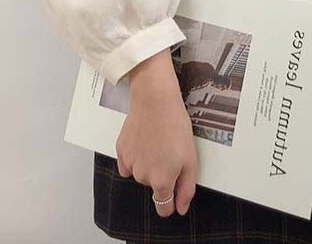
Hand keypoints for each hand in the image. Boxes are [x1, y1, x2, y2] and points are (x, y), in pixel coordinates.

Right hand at [116, 49, 197, 216]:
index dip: (171, 202)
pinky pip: (128, 164)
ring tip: (158, 142)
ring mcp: (129, 164)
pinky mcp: (120, 151)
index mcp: (162, 181)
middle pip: (154, 186)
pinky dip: (136, 157)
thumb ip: (186, 188)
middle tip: (171, 151)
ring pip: (141, 174)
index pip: (164, 208)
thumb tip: (180, 209)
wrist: (155, 101)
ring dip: (149, 164)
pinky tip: (144, 141)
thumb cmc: (176, 127)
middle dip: (162, 174)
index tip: (175, 191)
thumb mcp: (191, 159)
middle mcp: (143, 177)